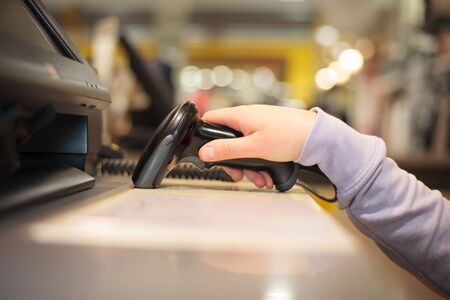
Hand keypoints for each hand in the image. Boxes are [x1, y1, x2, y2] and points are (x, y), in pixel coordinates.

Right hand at [198, 105, 316, 188]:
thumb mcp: (254, 147)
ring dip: (248, 167)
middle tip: (238, 174)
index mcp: (240, 116)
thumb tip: (205, 151)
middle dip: (232, 161)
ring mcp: (258, 126)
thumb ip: (228, 150)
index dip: (205, 136)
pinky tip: (267, 175)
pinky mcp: (268, 135)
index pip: (211, 120)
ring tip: (258, 179)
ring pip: (243, 149)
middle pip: (227, 141)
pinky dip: (259, 163)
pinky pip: (256, 150)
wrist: (317, 136)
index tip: (207, 154)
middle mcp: (247, 119)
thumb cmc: (290, 135)